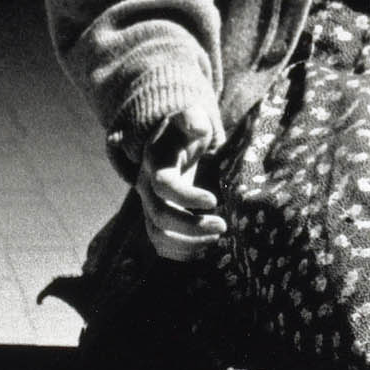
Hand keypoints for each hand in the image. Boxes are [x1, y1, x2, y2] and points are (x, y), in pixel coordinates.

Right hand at [134, 101, 226, 261]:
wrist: (171, 141)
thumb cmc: (185, 129)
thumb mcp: (189, 116)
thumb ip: (192, 118)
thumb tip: (197, 128)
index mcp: (155, 162)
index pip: (164, 185)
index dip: (187, 196)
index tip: (214, 200)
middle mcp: (146, 187)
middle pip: (159, 215)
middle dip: (191, 226)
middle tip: (222, 226)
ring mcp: (149, 205)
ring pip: (157, 235)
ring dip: (187, 243)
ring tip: (216, 238)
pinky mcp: (156, 218)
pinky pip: (160, 244)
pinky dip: (180, 252)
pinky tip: (205, 246)